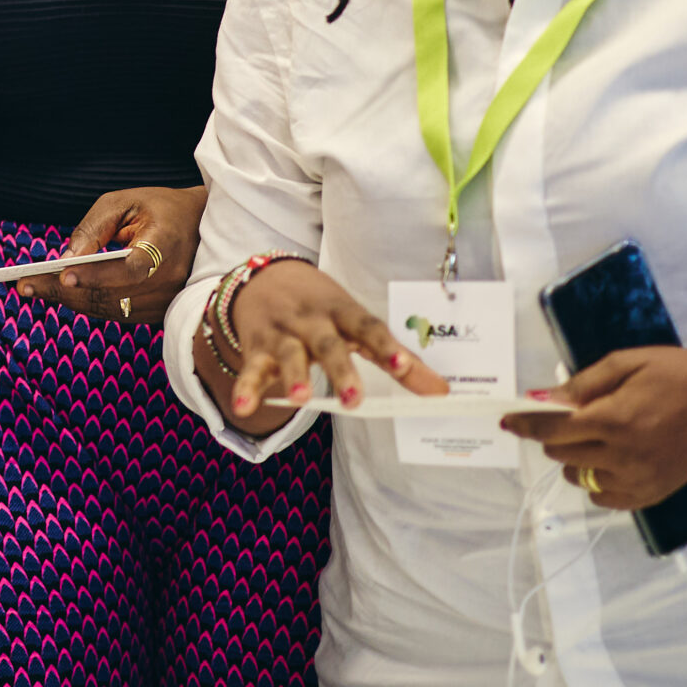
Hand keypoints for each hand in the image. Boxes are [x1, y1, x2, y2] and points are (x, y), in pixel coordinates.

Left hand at [18, 185, 204, 324]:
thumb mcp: (124, 203)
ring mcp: (168, 300)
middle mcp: (172, 279)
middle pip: (113, 295)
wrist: (202, 225)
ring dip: (70, 301)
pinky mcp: (161, 311)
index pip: (131, 268)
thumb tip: (65, 259)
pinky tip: (60, 294)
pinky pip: (118, 314)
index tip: (62, 275)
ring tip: (34, 289)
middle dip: (64, 292)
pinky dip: (87, 305)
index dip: (97, 275)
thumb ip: (93, 228)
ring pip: (111, 309)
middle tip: (25, 286)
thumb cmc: (158, 208)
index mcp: (167, 244)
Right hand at [218, 260, 446, 427]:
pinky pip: (250, 369)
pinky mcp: (255, 347)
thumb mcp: (356, 323)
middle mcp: (311, 319)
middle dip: (340, 370)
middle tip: (355, 399)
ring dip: (294, 376)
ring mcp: (281, 332)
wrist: (264, 278)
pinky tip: (244, 407)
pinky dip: (246, 388)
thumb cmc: (323, 308)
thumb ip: (395, 357)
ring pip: (288, 354)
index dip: (385, 347)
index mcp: (342, 311)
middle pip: (328, 344)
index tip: (403, 368)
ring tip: (300, 399)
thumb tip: (442, 392)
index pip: (367, 327)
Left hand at [501, 345, 686, 509]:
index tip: (508, 420)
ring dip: (574, 459)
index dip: (525, 424)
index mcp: (614, 419)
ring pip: (579, 477)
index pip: (552, 429)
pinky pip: (605, 498)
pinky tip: (607, 461)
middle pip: (561, 454)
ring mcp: (640, 479)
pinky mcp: (654, 494)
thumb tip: (542, 400)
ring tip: (595, 438)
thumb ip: (581, 385)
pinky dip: (596, 482)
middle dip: (554, 435)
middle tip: (569, 419)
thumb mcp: (625, 363)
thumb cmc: (676, 373)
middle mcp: (624, 455)